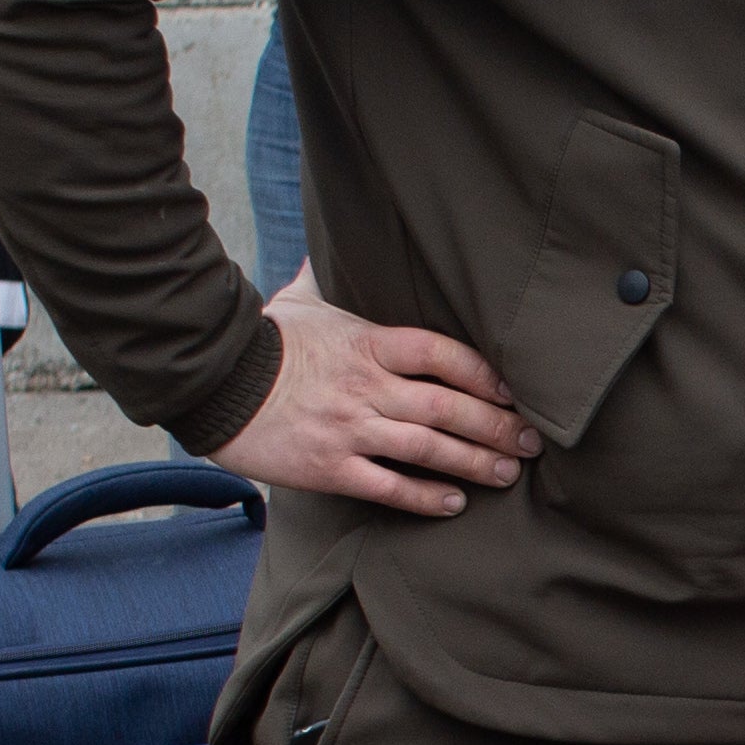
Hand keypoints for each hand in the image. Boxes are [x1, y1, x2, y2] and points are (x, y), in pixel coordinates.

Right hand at [202, 291, 540, 517]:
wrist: (212, 384)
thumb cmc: (265, 341)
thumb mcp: (301, 299)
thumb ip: (329, 276)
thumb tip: (333, 243)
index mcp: (368, 344)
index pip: (442, 354)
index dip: (485, 373)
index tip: (514, 391)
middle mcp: (366, 387)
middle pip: (448, 407)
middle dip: (497, 427)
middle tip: (533, 443)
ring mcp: (349, 429)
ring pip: (427, 449)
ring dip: (475, 463)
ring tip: (507, 473)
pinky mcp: (329, 467)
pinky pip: (388, 487)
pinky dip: (425, 497)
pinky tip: (454, 502)